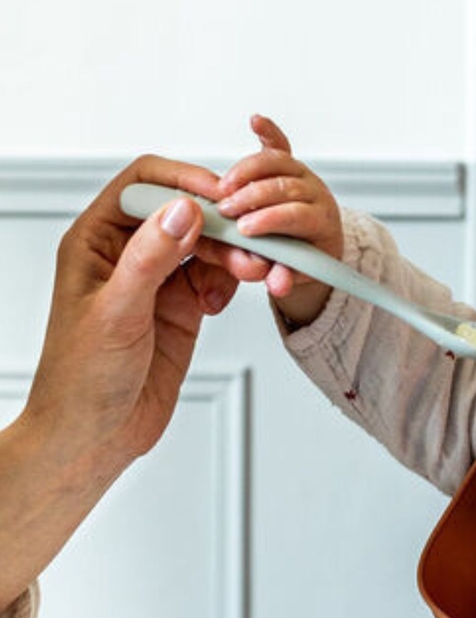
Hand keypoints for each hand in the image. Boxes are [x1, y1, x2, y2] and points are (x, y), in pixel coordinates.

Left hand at [0, 155, 240, 611]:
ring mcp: (156, 282)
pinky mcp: (180, 309)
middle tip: (249, 246)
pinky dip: (228, 283)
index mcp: (96, 241)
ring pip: (204, 247)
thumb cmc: (83, 379)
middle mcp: (127, 255)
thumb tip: (181, 211)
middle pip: (184, 214)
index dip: (184, 183)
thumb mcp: (117, 312)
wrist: (96, 435)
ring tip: (251, 273)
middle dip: (220, 226)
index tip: (222, 199)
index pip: (143, 186)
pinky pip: (214, 279)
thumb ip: (150, 258)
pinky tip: (225, 301)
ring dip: (232, 255)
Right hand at [216, 114, 342, 325]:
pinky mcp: (289, 164)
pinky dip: (268, 132)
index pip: (298, 215)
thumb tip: (278, 285)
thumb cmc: (303, 261)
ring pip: (277, 163)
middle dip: (252, 197)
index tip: (245, 229)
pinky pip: (280, 144)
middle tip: (226, 211)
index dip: (270, 220)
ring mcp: (303, 175)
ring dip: (247, 171)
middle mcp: (316, 193)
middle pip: (284, 186)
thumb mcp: (294, 276)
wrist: (316, 248)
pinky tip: (256, 122)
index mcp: (321, 221)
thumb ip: (285, 278)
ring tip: (223, 188)